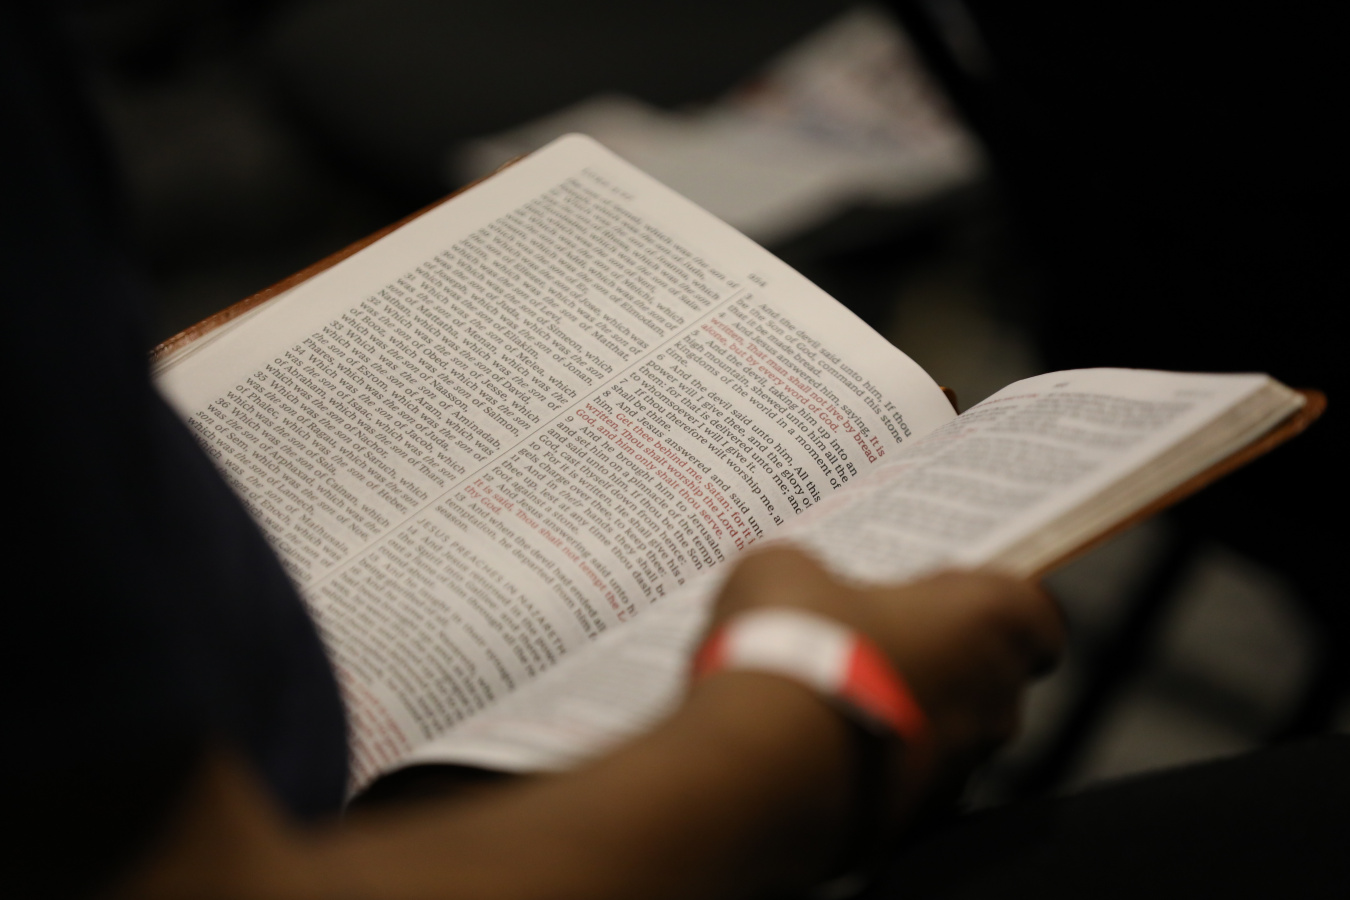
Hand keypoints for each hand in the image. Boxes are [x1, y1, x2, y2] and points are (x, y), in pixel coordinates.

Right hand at [709, 544, 1064, 810]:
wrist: (750, 771)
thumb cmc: (791, 656)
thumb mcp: (784, 569)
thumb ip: (815, 572)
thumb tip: (801, 583)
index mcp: (983, 623)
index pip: (1036, 612)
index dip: (991, 600)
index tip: (944, 593)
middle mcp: (989, 703)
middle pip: (988, 674)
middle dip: (939, 657)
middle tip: (870, 635)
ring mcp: (954, 773)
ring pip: (947, 736)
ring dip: (904, 715)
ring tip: (830, 693)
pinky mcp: (908, 827)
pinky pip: (902, 786)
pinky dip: (872, 768)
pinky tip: (813, 748)